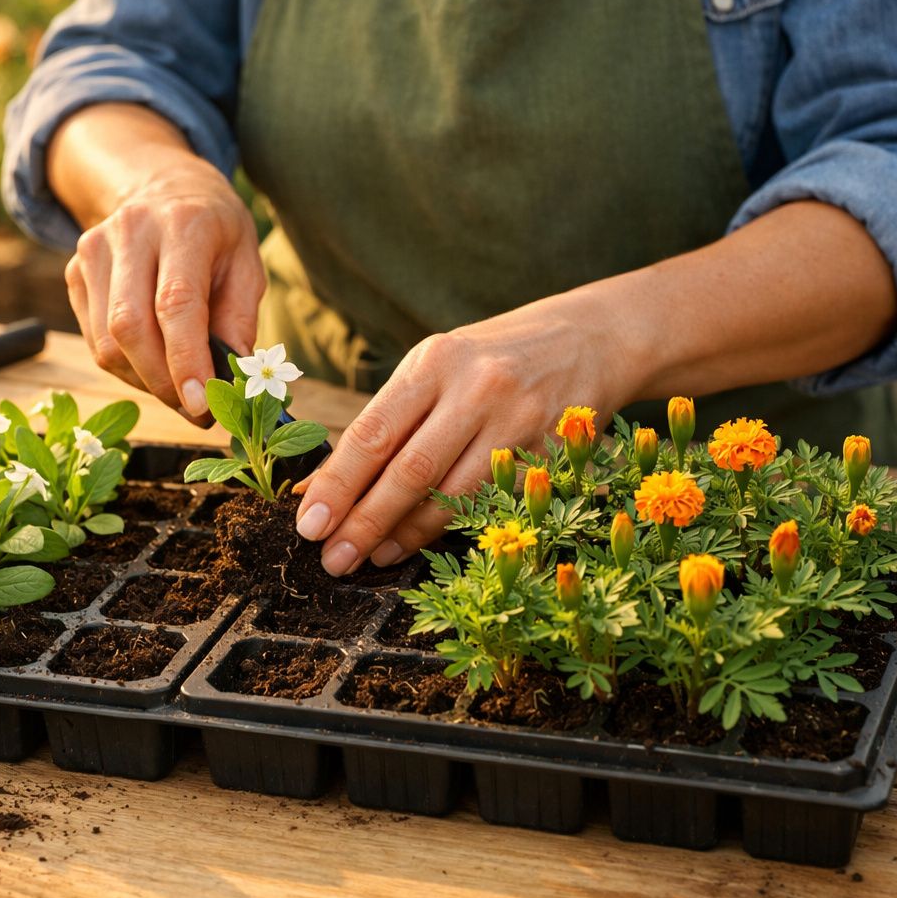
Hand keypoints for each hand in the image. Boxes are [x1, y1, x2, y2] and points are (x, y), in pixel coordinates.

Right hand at [64, 159, 265, 420]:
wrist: (162, 185)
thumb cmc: (214, 232)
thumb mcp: (246, 263)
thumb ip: (240, 320)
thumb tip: (232, 380)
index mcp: (183, 224)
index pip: (175, 303)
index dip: (186, 361)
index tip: (201, 405)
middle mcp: (131, 231)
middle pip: (130, 327)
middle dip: (163, 382)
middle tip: (196, 409)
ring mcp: (93, 250)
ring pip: (107, 342)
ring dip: (145, 381)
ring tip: (178, 386)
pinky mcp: (74, 272)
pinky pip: (94, 340)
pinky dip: (126, 367)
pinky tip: (153, 363)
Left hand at [292, 292, 642, 575]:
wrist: (588, 340)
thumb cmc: (489, 359)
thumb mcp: (433, 369)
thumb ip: (385, 422)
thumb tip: (323, 486)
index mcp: (435, 362)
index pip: (374, 432)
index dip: (338, 484)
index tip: (308, 523)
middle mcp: (477, 389)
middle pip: (410, 471)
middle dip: (365, 521)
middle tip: (332, 558)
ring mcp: (518, 423)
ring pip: (451, 496)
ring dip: (404, 535)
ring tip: (368, 557)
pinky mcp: (549, 453)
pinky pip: (489, 504)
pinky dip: (448, 530)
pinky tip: (416, 544)